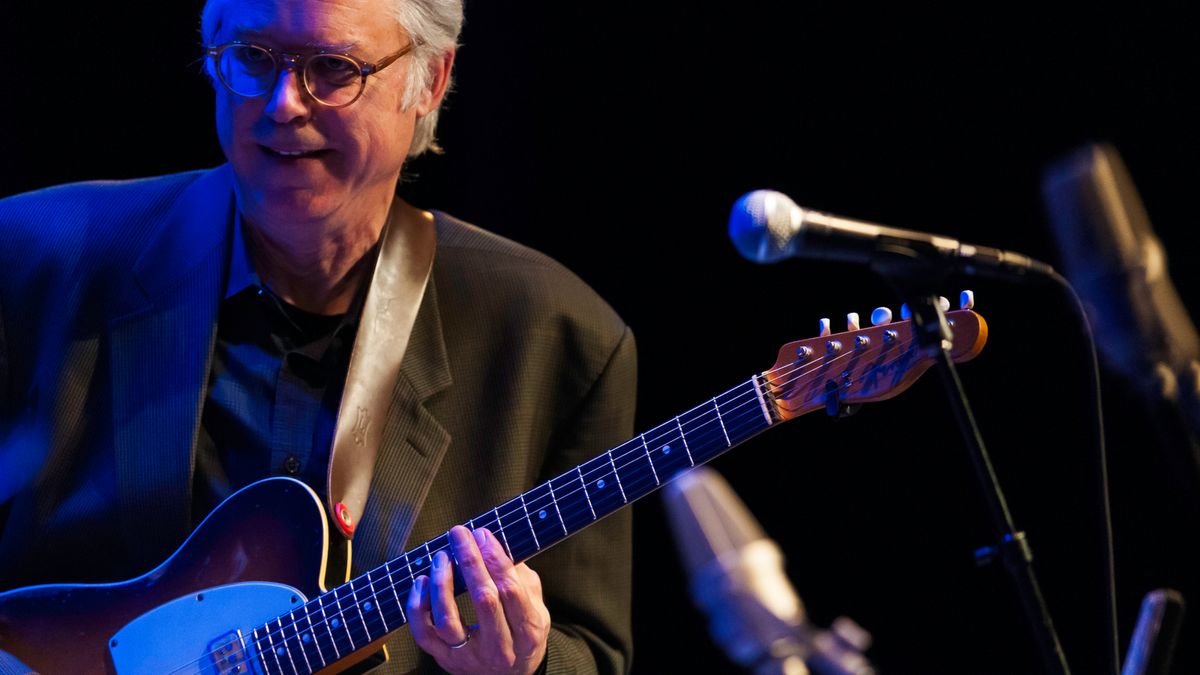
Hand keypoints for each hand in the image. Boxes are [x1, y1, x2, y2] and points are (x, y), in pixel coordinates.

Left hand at [407, 526, 550, 673]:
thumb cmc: (523, 633)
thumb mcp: (535, 607)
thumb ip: (521, 578)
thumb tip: (495, 546)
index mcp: (528, 632)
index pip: (511, 591)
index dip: (496, 559)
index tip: (483, 534)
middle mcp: (500, 648)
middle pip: (483, 600)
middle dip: (470, 561)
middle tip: (460, 534)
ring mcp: (470, 657)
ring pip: (449, 621)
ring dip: (442, 584)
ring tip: (441, 557)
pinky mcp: (446, 660)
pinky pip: (424, 634)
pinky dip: (418, 606)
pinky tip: (421, 581)